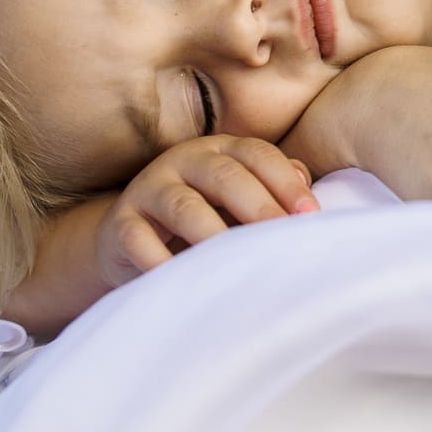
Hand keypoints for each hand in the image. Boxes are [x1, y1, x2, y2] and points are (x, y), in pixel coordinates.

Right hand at [96, 135, 316, 286]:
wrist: (131, 238)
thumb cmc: (204, 215)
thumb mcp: (238, 199)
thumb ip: (273, 189)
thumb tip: (307, 192)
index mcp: (220, 150)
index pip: (257, 155)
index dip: (285, 183)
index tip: (310, 215)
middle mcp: (184, 160)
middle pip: (224, 176)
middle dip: (258, 206)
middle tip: (282, 237)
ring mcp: (149, 188)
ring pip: (184, 206)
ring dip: (213, 234)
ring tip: (237, 263)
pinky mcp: (121, 222)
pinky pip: (139, 240)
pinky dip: (160, 261)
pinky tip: (184, 280)